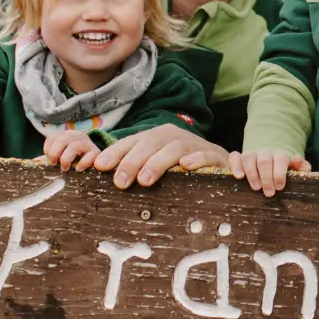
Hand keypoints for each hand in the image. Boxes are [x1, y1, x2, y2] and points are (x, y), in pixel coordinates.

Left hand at [44, 130, 99, 170]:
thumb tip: (34, 162)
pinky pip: (90, 155)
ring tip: (65, 168)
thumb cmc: (76, 159)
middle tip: (54, 164)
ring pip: (75, 145)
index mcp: (67, 135)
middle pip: (63, 138)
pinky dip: (82, 163)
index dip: (48, 148)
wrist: (100, 160)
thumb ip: (50, 158)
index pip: (53, 136)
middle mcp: (78, 136)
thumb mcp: (62, 156)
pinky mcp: (97, 153)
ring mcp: (88, 144)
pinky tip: (78, 169)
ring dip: (66, 158)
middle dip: (55, 152)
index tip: (48, 159)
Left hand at [94, 124, 228, 187]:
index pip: (132, 142)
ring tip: (144, 180)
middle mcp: (174, 137)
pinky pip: (206, 155)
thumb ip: (135, 168)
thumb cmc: (181, 167)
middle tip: (120, 181)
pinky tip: (186, 167)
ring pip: (174, 149)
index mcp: (156, 137)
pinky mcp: (214, 156)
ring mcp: (194, 145)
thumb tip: (107, 178)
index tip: (99, 166)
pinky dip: (196, 159)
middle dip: (132, 161)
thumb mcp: (156, 164)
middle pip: (150, 144)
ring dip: (158, 163)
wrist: (219, 162)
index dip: (115, 153)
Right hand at [229, 150, 311, 197]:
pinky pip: (234, 157)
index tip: (279, 187)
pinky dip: (235, 165)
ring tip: (256, 188)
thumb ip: (302, 167)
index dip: (279, 173)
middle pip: (264, 160)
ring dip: (252, 173)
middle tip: (269, 193)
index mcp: (280, 155)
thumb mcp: (296, 171)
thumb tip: (298, 160)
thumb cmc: (285, 172)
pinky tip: (239, 176)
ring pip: (248, 157)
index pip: (280, 159)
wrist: (271, 164)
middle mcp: (265, 153)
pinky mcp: (239, 158)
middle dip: (266, 177)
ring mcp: (251, 155)